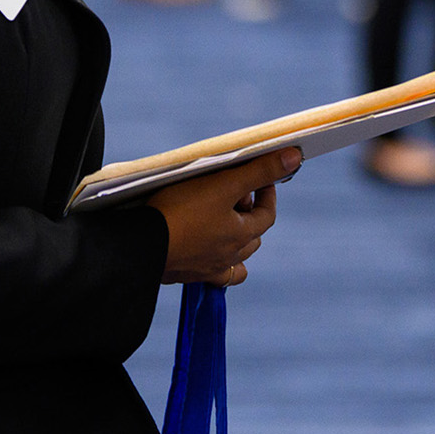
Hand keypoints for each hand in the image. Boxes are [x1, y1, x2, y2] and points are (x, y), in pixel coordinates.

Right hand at [146, 147, 299, 286]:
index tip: (261, 178)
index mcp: (241, 235)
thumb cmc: (181, 211)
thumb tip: (295, 158)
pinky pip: (209, 275)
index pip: (267, 215)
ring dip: (235, 242)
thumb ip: (259, 171)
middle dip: (250, 215)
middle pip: (252, 237)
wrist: (139, 245)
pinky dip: (214, 263)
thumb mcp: (223, 184)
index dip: (267, 193)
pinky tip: (204, 250)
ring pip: (233, 260)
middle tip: (234, 194)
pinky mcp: (184, 275)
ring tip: (221, 222)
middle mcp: (228, 257)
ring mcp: (206, 269)